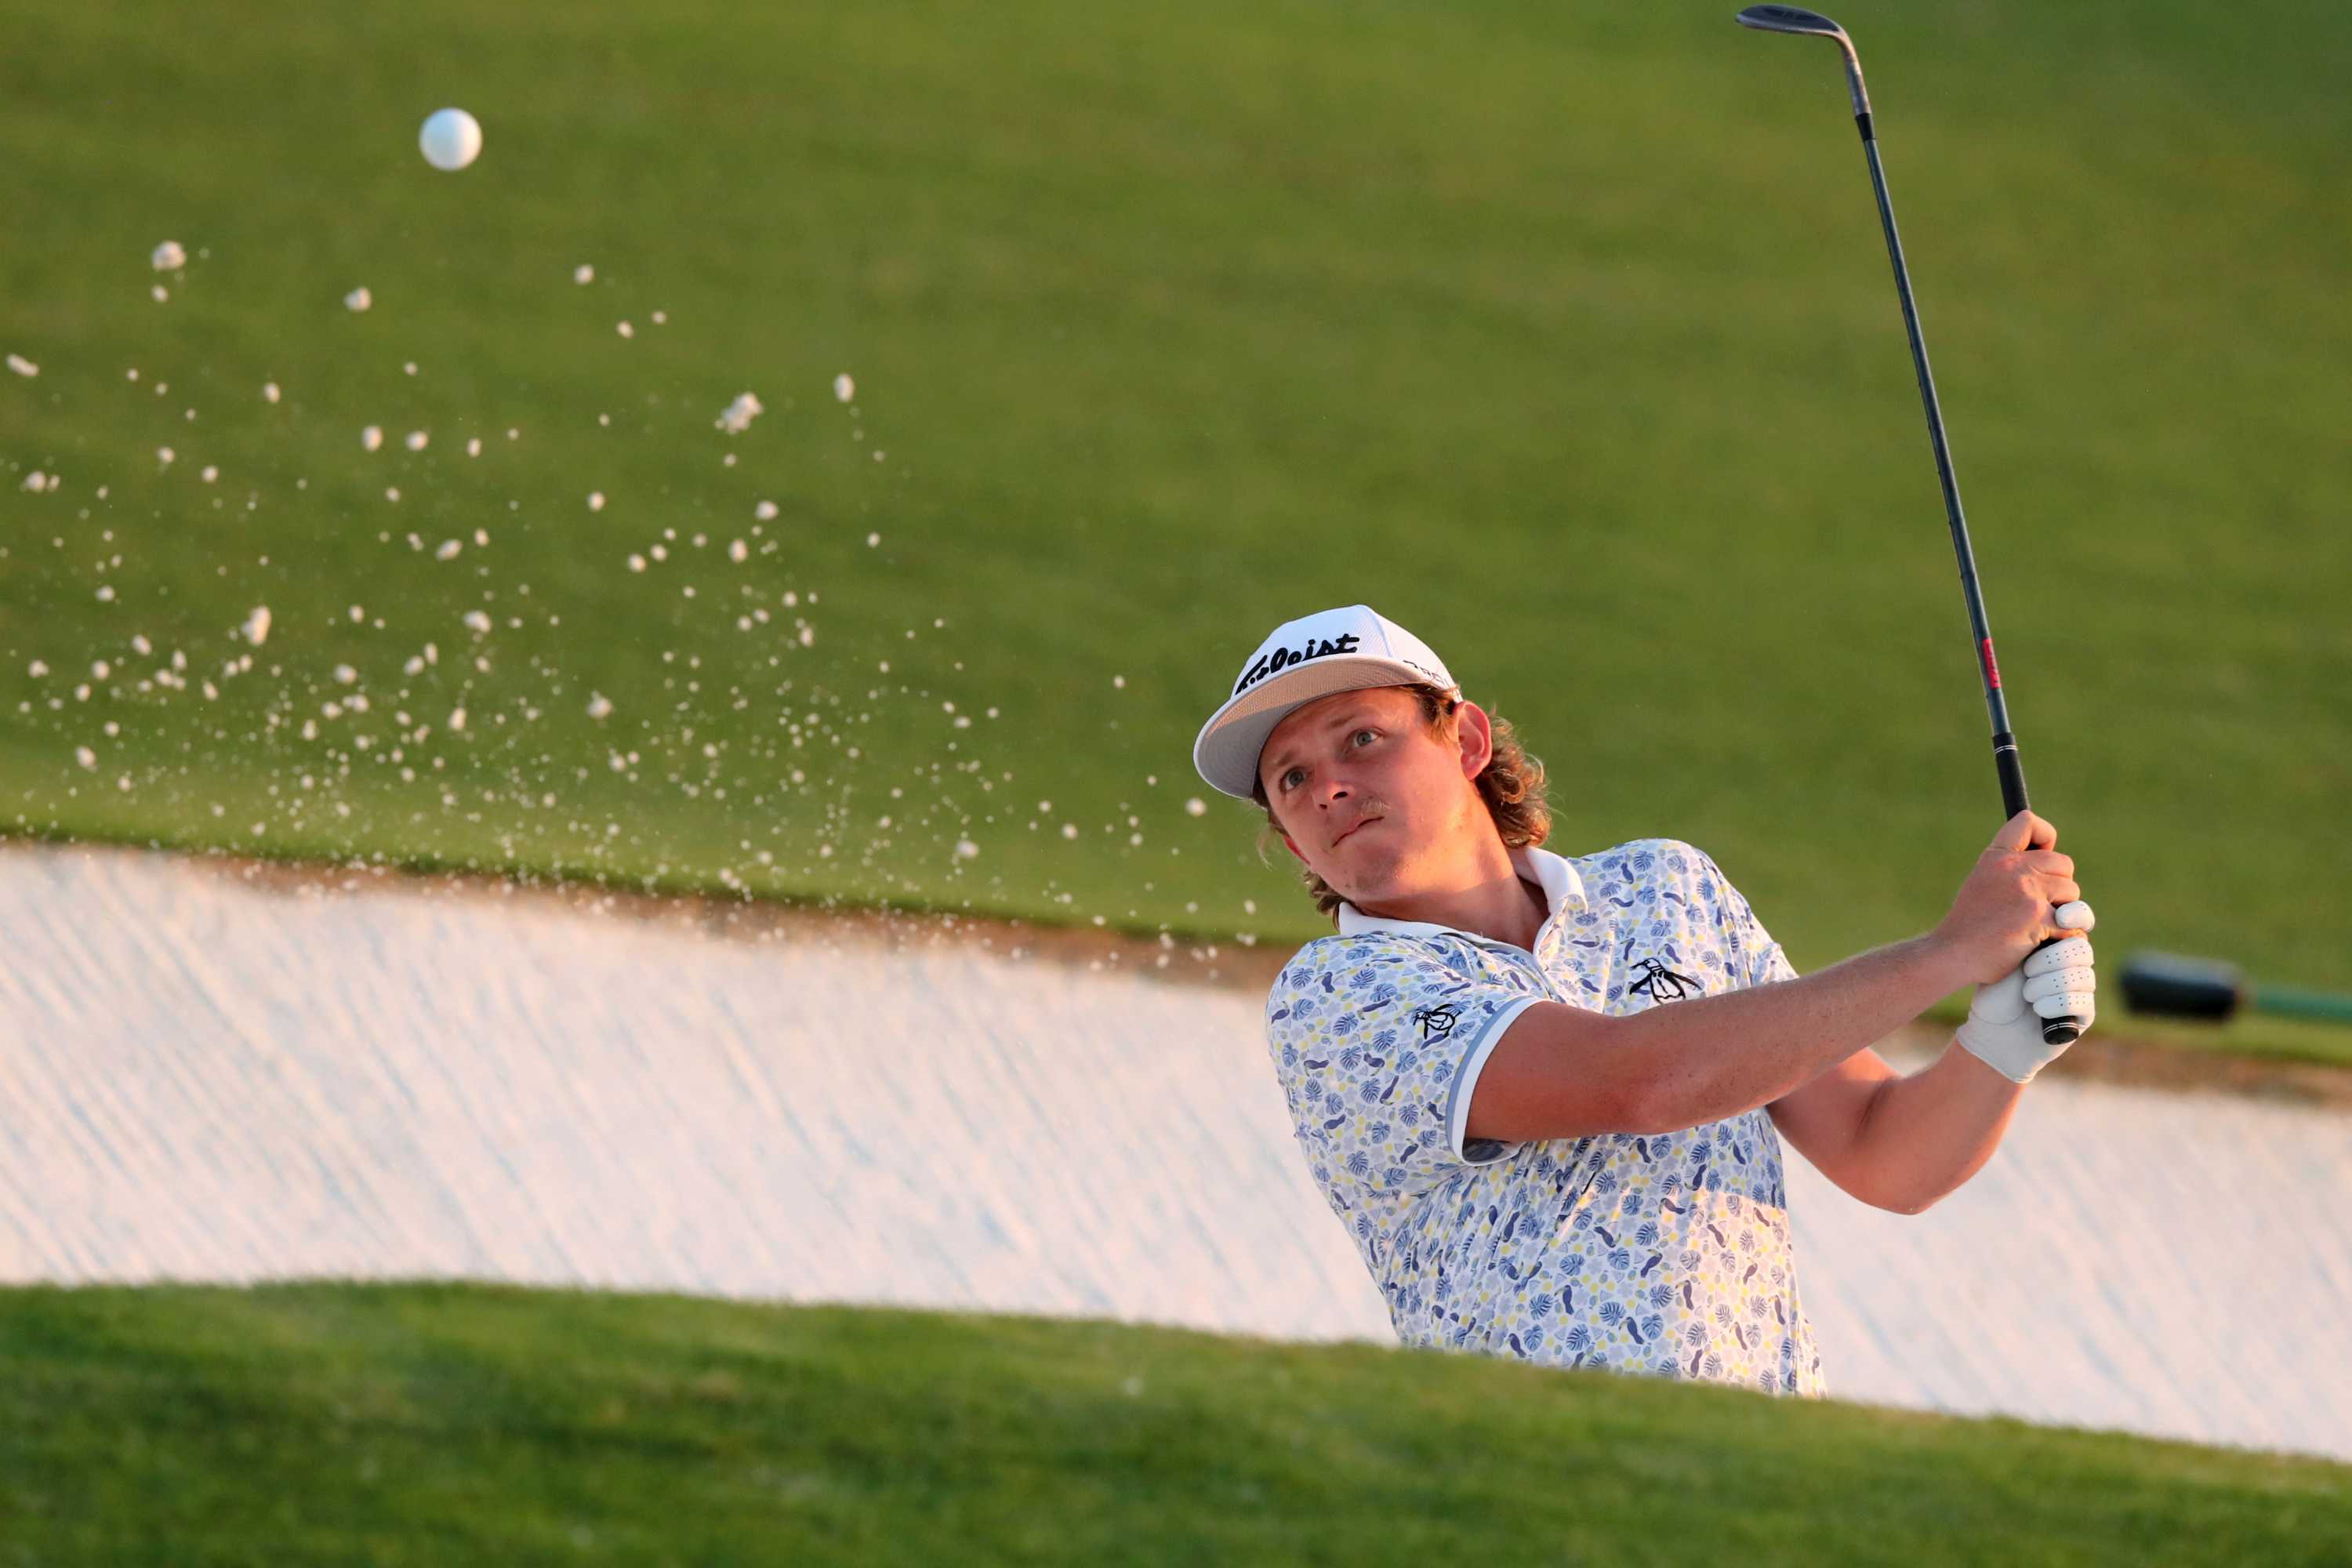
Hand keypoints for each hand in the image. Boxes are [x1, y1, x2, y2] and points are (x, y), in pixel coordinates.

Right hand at [1932, 811, 2084, 987]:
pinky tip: (2046, 943)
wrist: (1953, 955)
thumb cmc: (1969, 925)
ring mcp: (2027, 892)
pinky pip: (2072, 923)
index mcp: (1996, 856)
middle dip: (2060, 886)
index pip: (2027, 822)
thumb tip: (2053, 867)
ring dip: (2065, 911)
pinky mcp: (2038, 918)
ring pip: (2072, 892)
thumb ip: (2012, 871)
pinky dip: (2065, 936)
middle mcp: (2012, 868)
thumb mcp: (1982, 883)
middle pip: (2063, 863)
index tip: (2042, 855)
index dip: (2045, 837)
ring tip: (2041, 925)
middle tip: (2041, 905)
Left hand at [1956, 907, 2097, 1084]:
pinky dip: (2054, 1003)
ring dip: (2048, 983)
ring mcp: (2082, 987)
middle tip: (2026, 970)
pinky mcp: (2085, 1013)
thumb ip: (2031, 930)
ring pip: (2082, 975)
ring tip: (2026, 993)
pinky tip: (2037, 1007)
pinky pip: (2081, 1001)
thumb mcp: (2009, 954)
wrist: (1992, 1029)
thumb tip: (2049, 903)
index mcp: (2057, 940)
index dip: (2076, 916)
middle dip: (2051, 959)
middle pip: (2081, 948)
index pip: (2080, 919)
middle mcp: (2074, 961)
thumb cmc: (1996, 989)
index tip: (2059, 917)